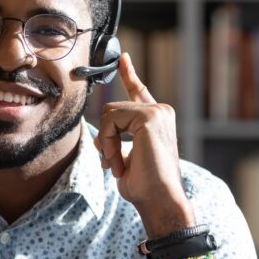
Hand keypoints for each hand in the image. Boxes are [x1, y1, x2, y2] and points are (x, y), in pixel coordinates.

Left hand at [94, 53, 194, 235]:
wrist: (160, 201)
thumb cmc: (144, 187)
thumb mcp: (125, 158)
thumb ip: (116, 141)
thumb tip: (99, 136)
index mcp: (156, 119)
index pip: (138, 91)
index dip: (128, 74)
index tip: (122, 58)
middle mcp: (160, 111)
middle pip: (112, 108)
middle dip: (106, 138)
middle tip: (114, 164)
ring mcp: (157, 112)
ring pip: (110, 113)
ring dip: (108, 144)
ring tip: (119, 166)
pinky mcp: (151, 116)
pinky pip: (112, 120)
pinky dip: (110, 144)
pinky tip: (120, 162)